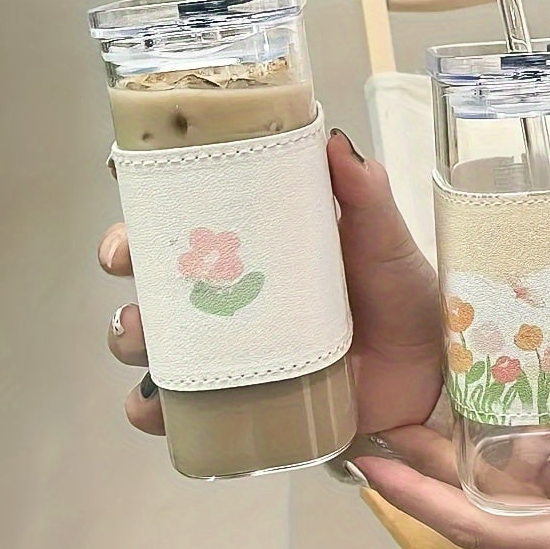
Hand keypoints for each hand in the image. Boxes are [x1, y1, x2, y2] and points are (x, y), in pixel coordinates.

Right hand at [98, 129, 442, 435]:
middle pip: (154, 265)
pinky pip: (176, 407)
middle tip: (127, 260)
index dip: (150, 191)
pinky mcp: (235, 397)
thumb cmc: (402, 296)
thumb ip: (365, 193)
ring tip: (146, 334)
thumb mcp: (384, 240)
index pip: (191, 206)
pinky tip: (157, 405)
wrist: (425, 376)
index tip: (129, 177)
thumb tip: (334, 141)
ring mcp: (230, 344)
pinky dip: (151, 407)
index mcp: (261, 240)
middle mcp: (233, 288)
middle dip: (124, 257)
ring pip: (152, 333)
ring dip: (130, 331)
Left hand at [354, 298, 549, 548]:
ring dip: (476, 454)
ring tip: (462, 396)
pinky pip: (527, 503)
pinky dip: (519, 464)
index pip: (475, 523)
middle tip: (394, 412)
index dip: (416, 495)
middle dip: (428, 461)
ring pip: (497, 500)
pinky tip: (536, 427)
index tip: (370, 462)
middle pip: (470, 505)